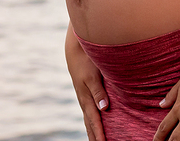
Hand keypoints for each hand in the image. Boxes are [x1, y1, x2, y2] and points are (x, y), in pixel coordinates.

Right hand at [65, 26, 109, 140]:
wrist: (76, 48)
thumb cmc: (87, 61)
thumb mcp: (93, 75)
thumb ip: (99, 91)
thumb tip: (104, 109)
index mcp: (86, 98)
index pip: (94, 120)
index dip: (99, 134)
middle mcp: (84, 100)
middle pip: (89, 123)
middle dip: (95, 136)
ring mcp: (83, 96)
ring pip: (88, 118)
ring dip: (92, 130)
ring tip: (97, 140)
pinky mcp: (85, 91)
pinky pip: (89, 110)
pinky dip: (92, 120)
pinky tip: (97, 120)